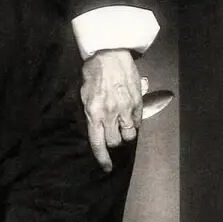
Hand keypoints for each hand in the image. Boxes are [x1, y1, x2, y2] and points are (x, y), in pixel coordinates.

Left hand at [80, 49, 147, 172]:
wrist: (110, 54)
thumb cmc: (93, 72)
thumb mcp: (84, 94)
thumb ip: (90, 112)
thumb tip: (95, 126)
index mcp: (94, 113)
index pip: (98, 143)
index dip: (102, 158)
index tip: (106, 168)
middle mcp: (111, 114)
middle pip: (116, 142)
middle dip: (114, 141)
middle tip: (111, 133)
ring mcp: (127, 109)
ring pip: (130, 135)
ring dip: (125, 133)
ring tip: (121, 125)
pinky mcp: (138, 102)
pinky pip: (138, 122)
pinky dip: (134, 122)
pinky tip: (129, 114)